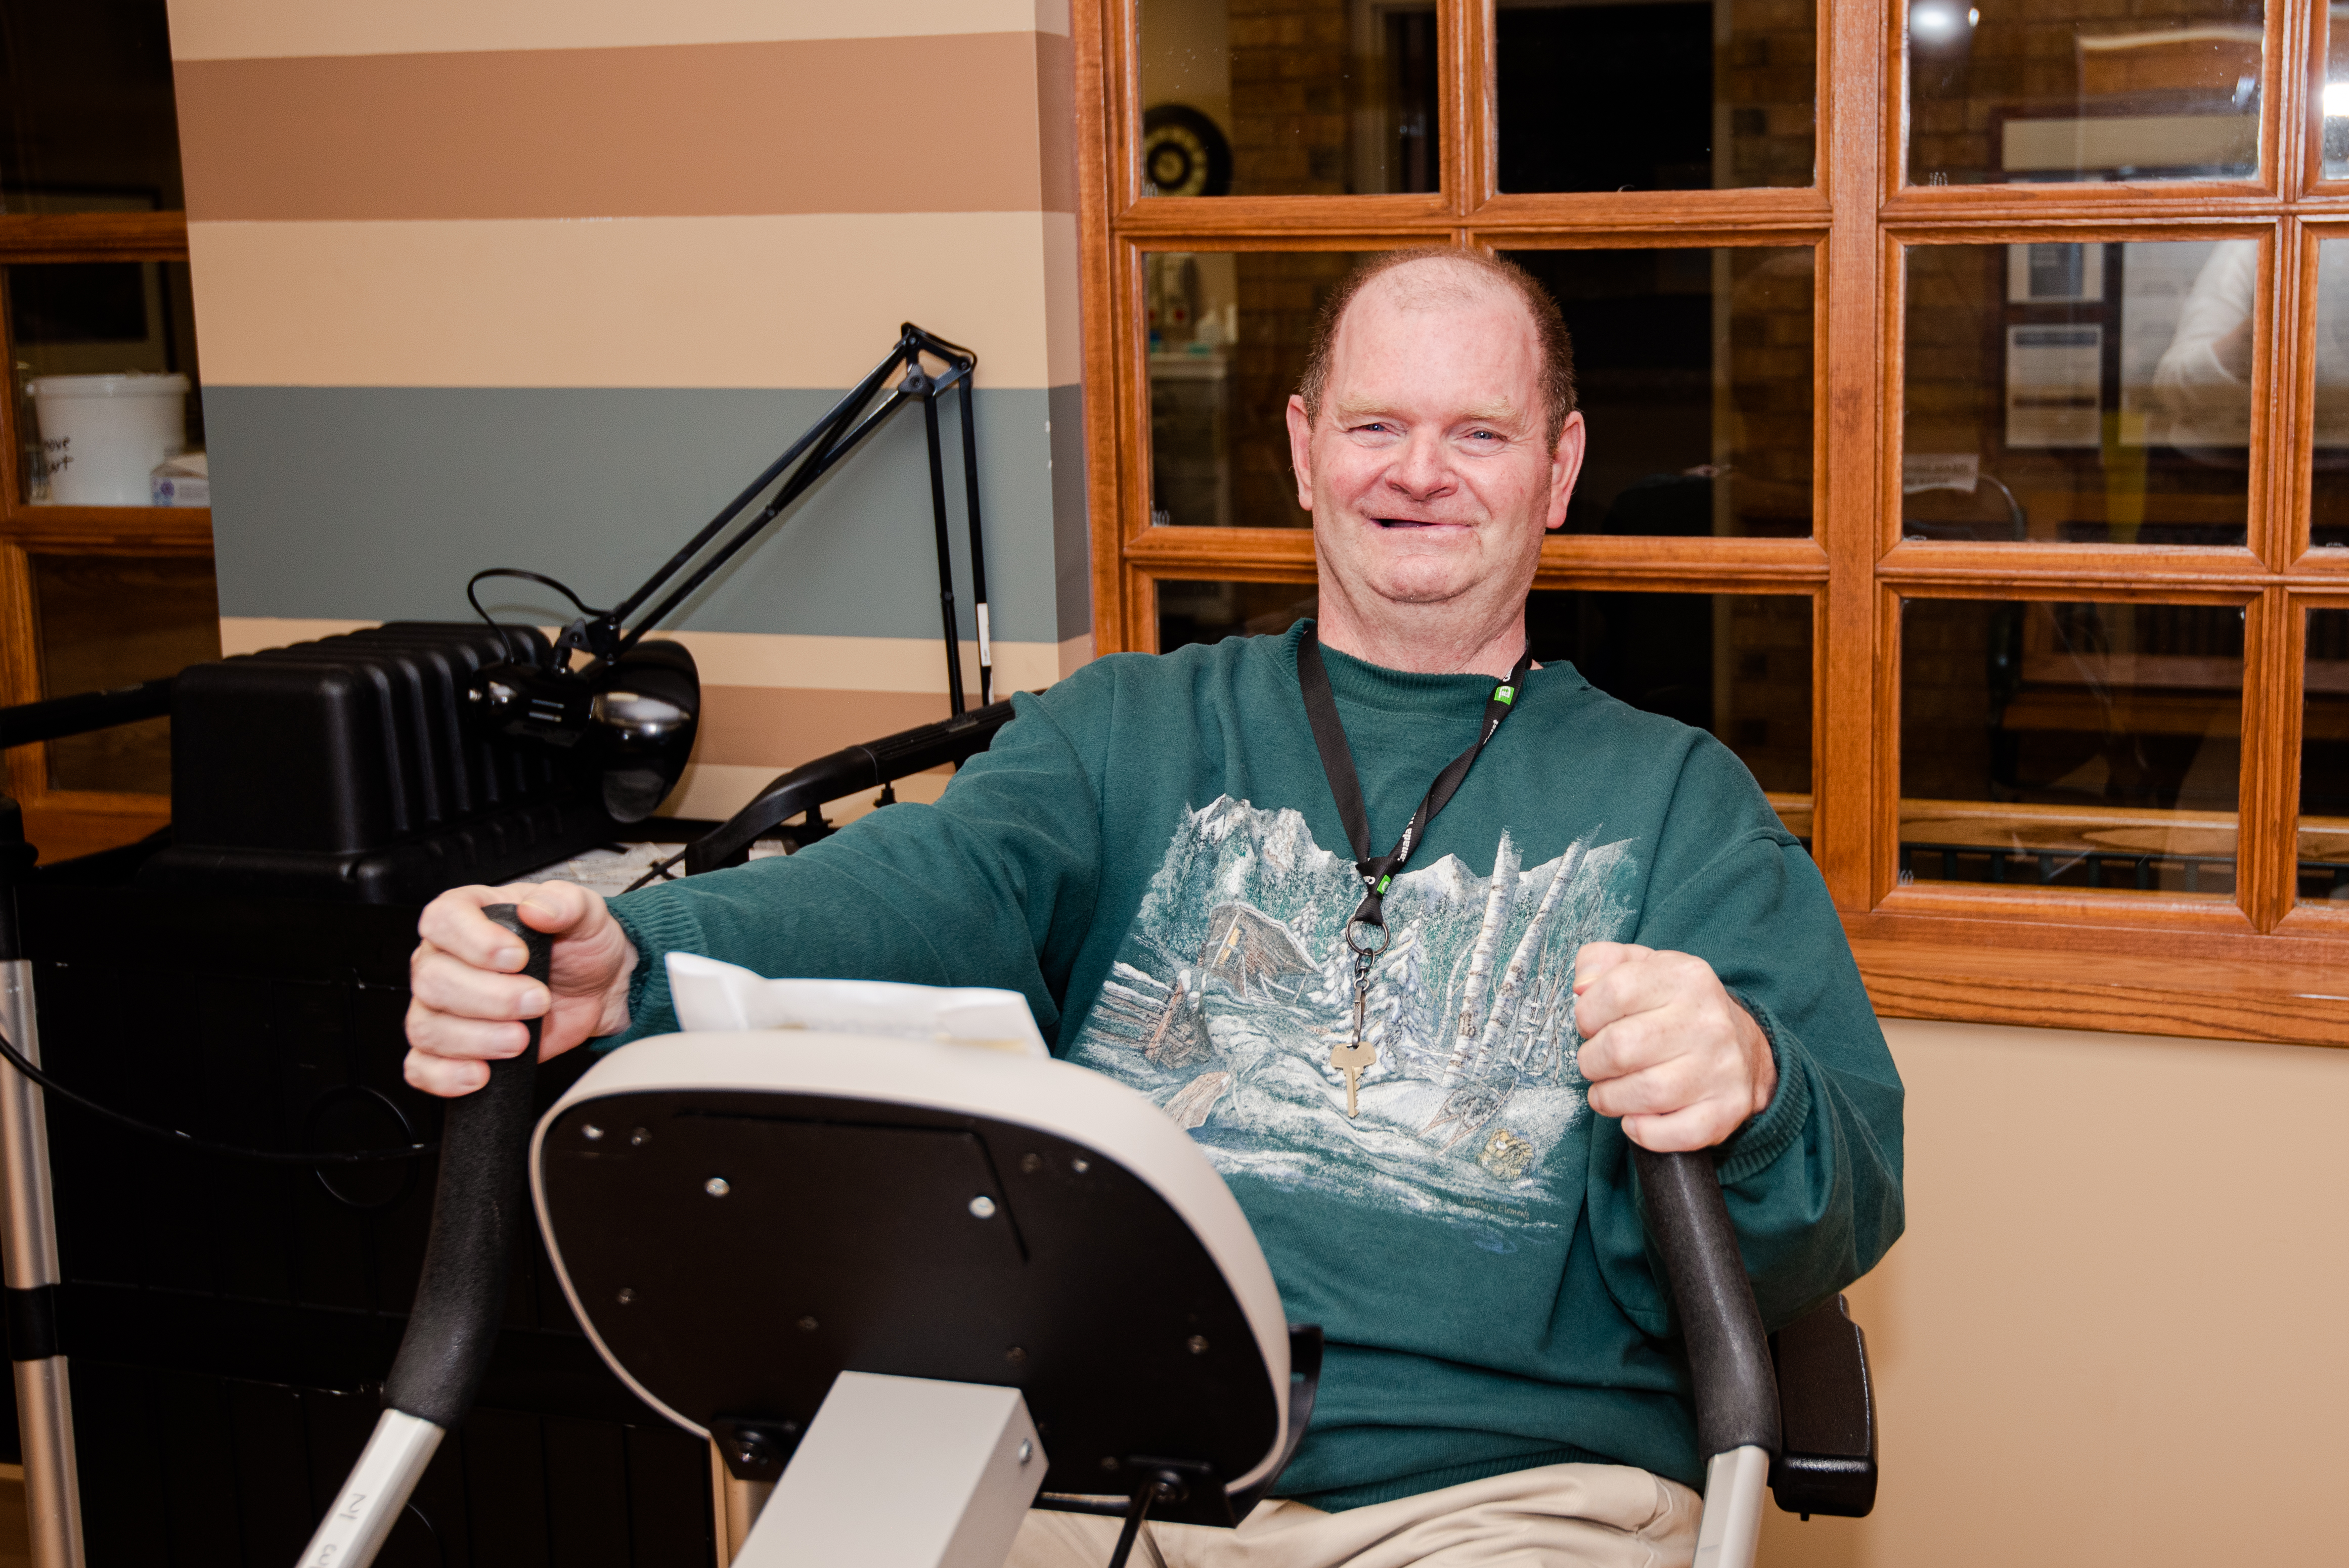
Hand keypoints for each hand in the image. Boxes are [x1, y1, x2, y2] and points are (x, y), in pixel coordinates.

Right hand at [404, 881, 636, 1096]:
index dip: (474, 941)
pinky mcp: (449, 1047)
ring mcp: (441, 1006)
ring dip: (477, 1039)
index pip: (442, 920)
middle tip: (536, 1000)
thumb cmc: (579, 945)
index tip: (517, 958)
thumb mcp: (586, 913)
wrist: (597, 989)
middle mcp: (445, 959)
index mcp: (468, 915)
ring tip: (521, 1039)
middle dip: (489, 998)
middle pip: (432, 980)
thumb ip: (565, 902)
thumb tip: (536, 909)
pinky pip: (421, 1066)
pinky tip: (481, 1073)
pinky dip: (445, 1075)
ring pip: (426, 1027)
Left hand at [1572, 942, 1774, 1152]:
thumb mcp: (1644, 966)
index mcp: (1685, 978)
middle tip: (1595, 1064)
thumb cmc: (1678, 1009)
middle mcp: (1708, 1021)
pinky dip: (1645, 1133)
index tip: (1589, 1026)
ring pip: (1645, 1093)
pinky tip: (1635, 1119)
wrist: (1746, 1048)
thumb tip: (1581, 988)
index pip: (1615, 992)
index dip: (1586, 1015)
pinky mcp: (1727, 1109)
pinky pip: (1677, 1133)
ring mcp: (1721, 1068)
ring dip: (1610, 1099)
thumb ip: (1602, 961)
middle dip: (1592, 1062)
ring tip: (1608, 1092)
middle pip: (1621, 1047)